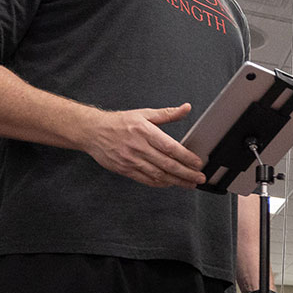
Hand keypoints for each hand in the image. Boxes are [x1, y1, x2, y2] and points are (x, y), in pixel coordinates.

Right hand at [78, 104, 203, 187]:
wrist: (92, 131)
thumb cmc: (119, 122)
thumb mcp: (144, 114)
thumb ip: (167, 114)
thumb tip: (186, 108)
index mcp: (145, 131)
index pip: (170, 147)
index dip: (186, 157)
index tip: (198, 163)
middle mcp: (138, 147)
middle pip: (167, 164)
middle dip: (186, 173)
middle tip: (199, 178)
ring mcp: (131, 160)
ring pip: (158, 175)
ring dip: (176, 181)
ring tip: (189, 184)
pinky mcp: (125, 169)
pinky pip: (146, 180)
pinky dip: (160, 183)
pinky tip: (170, 184)